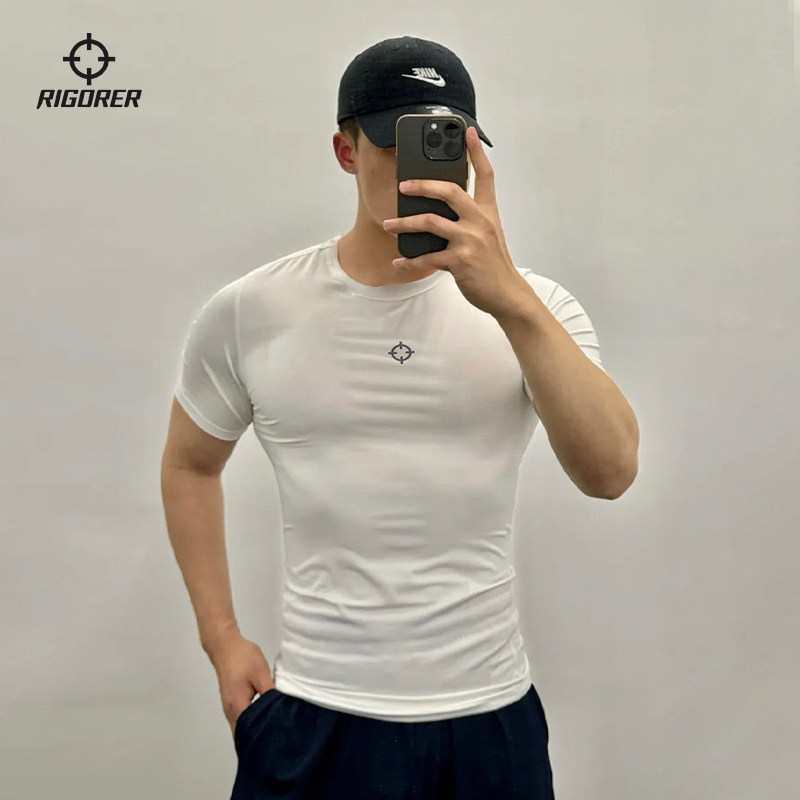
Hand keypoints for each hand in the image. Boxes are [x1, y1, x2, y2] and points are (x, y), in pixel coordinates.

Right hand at [208, 632, 274, 737]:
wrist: (226, 646)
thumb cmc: (243, 659)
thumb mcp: (261, 674)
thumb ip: (270, 693)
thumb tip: (281, 711)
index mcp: (237, 707)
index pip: (248, 734)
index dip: (260, 741)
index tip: (276, 745)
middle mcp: (230, 712)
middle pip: (243, 734)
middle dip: (258, 739)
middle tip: (278, 742)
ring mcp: (229, 707)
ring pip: (242, 726)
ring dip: (255, 730)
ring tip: (274, 733)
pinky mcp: (232, 701)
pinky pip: (242, 717)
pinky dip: (252, 721)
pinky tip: (265, 718)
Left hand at [382, 125, 534, 319]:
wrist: (506, 293)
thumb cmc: (494, 264)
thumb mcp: (489, 234)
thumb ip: (471, 219)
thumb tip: (439, 210)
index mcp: (488, 212)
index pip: (485, 175)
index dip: (476, 152)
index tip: (467, 131)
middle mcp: (479, 221)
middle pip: (449, 191)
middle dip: (422, 185)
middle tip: (403, 186)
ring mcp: (470, 241)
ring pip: (430, 223)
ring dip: (404, 224)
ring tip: (388, 225)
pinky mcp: (460, 261)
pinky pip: (427, 257)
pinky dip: (410, 260)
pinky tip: (399, 260)